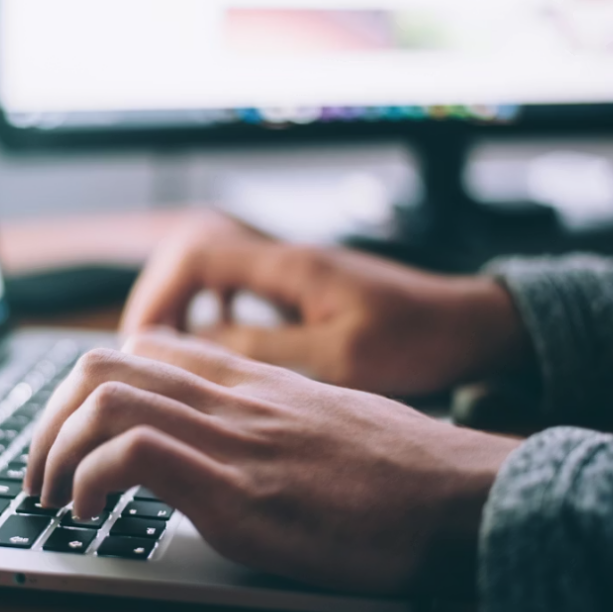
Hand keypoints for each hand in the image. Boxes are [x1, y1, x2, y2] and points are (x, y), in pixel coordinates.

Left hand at [25, 331, 519, 594]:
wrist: (464, 496)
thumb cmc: (404, 470)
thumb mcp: (327, 421)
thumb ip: (270, 417)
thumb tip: (230, 441)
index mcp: (252, 380)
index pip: (144, 348)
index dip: (89, 386)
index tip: (75, 433)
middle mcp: (233, 398)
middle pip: (103, 364)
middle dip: (49, 418)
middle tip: (41, 471)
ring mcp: (234, 440)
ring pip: (105, 398)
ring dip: (54, 450)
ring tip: (53, 497)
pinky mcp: (240, 492)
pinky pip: (134, 454)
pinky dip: (90, 481)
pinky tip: (91, 515)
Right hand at [121, 212, 530, 396]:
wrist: (469, 325)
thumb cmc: (417, 340)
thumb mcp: (339, 357)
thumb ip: (265, 349)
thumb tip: (196, 345)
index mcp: (290, 266)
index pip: (197, 255)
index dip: (158, 294)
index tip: (143, 342)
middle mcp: (285, 258)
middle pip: (193, 254)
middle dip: (160, 298)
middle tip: (144, 349)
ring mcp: (293, 271)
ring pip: (212, 269)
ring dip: (184, 303)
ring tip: (169, 349)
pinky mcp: (303, 288)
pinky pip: (238, 286)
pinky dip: (213, 309)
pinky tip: (217, 342)